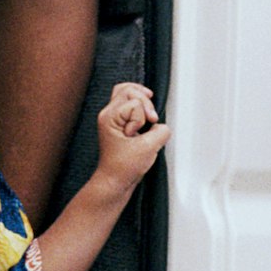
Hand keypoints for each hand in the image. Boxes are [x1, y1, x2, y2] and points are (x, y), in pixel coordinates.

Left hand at [85, 80, 168, 196]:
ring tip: (148, 116)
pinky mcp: (120, 124)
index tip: (137, 134)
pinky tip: (147, 116)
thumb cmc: (123, 167)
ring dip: (143, 102)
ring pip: (127, 93)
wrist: (115, 182)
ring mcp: (113, 118)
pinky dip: (141, 107)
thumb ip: (161, 131)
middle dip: (144, 102)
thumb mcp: (148, 148)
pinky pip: (129, 104)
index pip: (134, 103)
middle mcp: (108, 114)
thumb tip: (162, 126)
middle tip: (150, 120)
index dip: (142, 118)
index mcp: (109, 117)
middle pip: (128, 89)